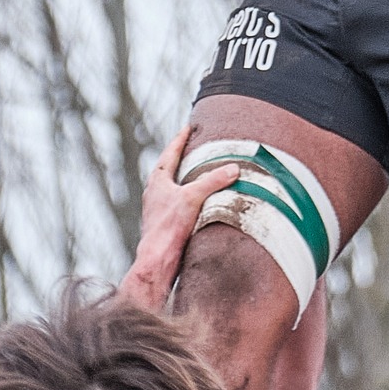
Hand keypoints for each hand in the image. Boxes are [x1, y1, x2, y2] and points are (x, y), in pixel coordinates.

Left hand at [117, 126, 240, 310]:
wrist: (157, 261)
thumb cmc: (168, 228)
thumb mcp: (193, 198)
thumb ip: (213, 181)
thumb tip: (233, 168)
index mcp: (158, 180)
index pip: (170, 153)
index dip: (180, 139)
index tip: (189, 127)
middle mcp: (155, 193)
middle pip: (168, 168)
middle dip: (181, 157)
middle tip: (194, 146)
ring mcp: (158, 209)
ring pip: (172, 187)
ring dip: (184, 179)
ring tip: (198, 173)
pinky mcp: (164, 224)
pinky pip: (176, 203)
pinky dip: (187, 197)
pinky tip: (197, 203)